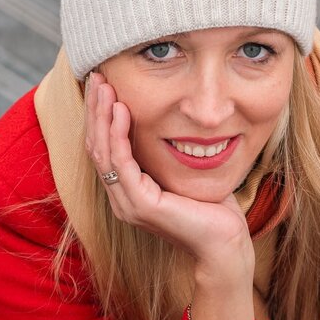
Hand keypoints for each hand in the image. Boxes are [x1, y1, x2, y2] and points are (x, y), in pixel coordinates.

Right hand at [85, 72, 252, 271]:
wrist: (224, 243)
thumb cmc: (211, 210)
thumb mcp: (184, 173)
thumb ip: (168, 153)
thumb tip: (171, 120)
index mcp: (128, 192)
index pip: (103, 148)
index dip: (99, 117)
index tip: (103, 85)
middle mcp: (121, 198)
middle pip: (96, 147)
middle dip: (95, 110)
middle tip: (97, 76)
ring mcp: (127, 204)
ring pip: (103, 152)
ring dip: (101, 116)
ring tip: (105, 86)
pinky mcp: (140, 205)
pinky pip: (122, 162)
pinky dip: (118, 134)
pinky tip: (121, 110)